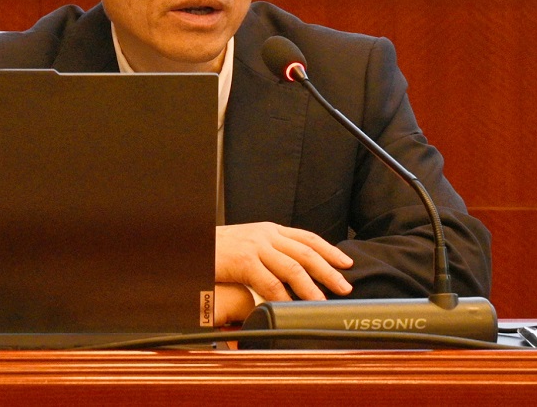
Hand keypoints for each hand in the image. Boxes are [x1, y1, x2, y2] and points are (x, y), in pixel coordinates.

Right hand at [216, 222, 353, 302]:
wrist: (191, 243)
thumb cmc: (218, 249)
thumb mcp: (248, 245)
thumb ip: (269, 254)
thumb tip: (292, 275)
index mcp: (269, 229)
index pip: (307, 238)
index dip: (329, 250)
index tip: (346, 263)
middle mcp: (266, 234)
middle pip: (306, 252)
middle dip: (329, 270)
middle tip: (344, 286)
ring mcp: (255, 246)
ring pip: (292, 267)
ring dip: (311, 287)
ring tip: (322, 302)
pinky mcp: (243, 261)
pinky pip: (269, 282)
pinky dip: (283, 297)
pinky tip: (291, 307)